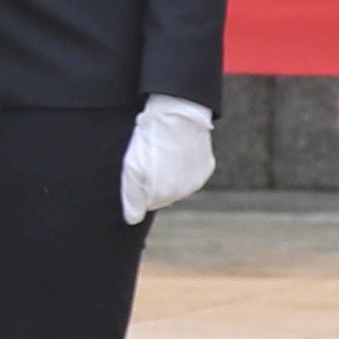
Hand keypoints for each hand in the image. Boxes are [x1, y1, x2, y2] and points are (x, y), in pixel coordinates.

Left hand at [118, 96, 217, 225]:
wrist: (177, 117)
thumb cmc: (149, 142)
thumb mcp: (131, 169)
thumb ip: (132, 199)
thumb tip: (132, 220)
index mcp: (162, 195)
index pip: (145, 203)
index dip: (139, 185)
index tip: (138, 167)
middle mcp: (183, 192)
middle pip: (162, 194)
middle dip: (154, 182)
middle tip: (150, 158)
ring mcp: (197, 181)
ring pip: (177, 185)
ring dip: (169, 174)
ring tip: (164, 152)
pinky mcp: (206, 168)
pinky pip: (190, 173)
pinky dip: (183, 166)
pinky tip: (178, 151)